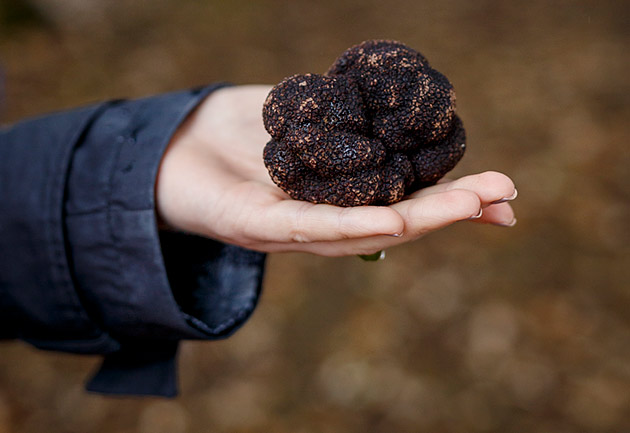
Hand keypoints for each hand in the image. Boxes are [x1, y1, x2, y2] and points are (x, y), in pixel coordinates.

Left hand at [156, 85, 516, 256]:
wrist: (172, 146)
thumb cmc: (244, 135)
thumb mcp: (311, 122)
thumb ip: (354, 126)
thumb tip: (403, 118)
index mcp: (339, 200)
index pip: (405, 203)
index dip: (455, 201)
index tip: (504, 193)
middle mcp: (322, 222)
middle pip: (395, 220)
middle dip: (451, 209)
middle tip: (504, 194)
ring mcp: (289, 229)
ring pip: (362, 230)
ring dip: (420, 219)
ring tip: (470, 204)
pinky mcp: (252, 225)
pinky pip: (305, 228)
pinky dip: (352, 226)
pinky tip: (391, 220)